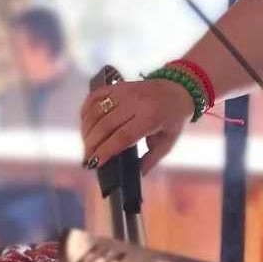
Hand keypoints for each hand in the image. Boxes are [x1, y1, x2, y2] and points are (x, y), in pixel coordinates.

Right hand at [80, 79, 194, 174]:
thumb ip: (151, 160)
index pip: (123, 136)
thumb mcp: (168, 142)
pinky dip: (85, 111)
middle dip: (92, 145)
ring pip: (96, 111)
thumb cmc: (172, 118)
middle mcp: (136, 102)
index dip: (105, 151)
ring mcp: (124, 91)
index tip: (94, 163)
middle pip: (105, 125)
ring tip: (86, 145)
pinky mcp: (117, 85)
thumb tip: (135, 176)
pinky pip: (94, 97)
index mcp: (151, 117)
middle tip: (87, 159)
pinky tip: (85, 125)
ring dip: (86, 131)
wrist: (177, 89)